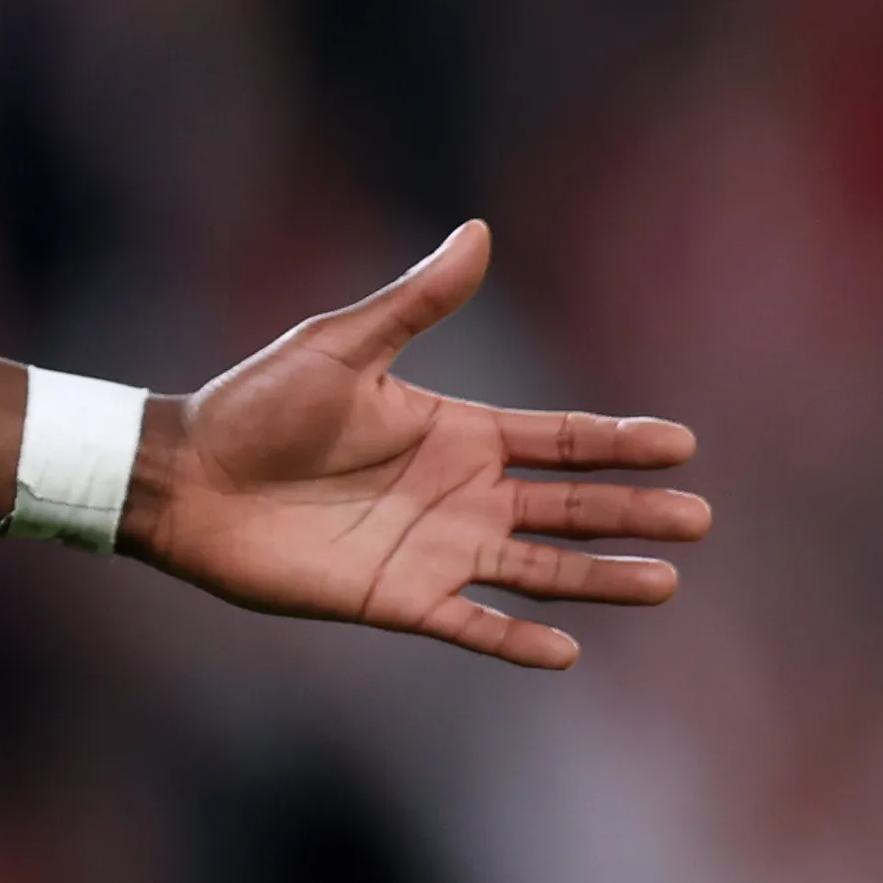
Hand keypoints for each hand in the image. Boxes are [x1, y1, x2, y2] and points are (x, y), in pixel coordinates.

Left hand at [133, 222, 705, 669]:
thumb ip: (416, 303)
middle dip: (633, 512)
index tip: (681, 445)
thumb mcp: (341, 346)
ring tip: (665, 582)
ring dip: (599, 577)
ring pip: (538, 568)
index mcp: (456, 432)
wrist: (183, 476)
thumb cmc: (255, 405)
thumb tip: (478, 231)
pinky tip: (565, 651)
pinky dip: (515, 640)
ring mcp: (433, 550)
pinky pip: (469, 625)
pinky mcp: (395, 598)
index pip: (560, 441)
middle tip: (699, 519)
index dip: (619, 442)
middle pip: (568, 508)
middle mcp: (459, 494)